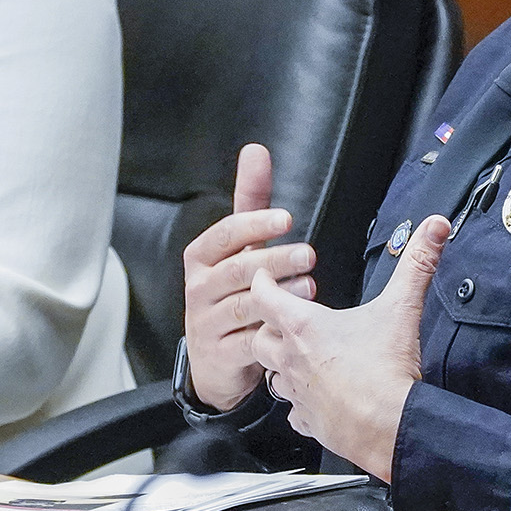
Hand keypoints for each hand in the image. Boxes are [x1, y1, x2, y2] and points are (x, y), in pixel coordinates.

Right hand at [180, 144, 317, 410]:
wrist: (215, 360)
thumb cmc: (230, 292)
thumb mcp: (238, 246)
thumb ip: (249, 201)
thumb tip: (256, 150)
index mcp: (201, 257)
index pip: (225, 233)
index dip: (254, 224)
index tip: (286, 219)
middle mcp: (199, 288)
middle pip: (238, 268)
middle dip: (276, 259)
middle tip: (308, 255)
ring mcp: (206, 323)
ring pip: (245, 304)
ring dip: (280, 295)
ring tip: (310, 287)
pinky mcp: (220, 354)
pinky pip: (248, 341)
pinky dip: (272, 331)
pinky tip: (294, 324)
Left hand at [251, 214, 447, 481]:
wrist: (389, 426)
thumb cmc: (386, 371)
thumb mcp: (402, 307)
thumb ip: (416, 264)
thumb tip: (433, 229)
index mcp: (305, 326)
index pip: (263, 294)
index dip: (262, 281)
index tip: (263, 275)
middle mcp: (292, 358)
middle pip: (258, 337)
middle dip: (265, 327)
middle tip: (279, 321)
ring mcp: (298, 393)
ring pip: (271, 377)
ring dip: (279, 366)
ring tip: (295, 360)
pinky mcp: (308, 421)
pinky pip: (293, 413)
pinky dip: (300, 405)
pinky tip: (314, 401)